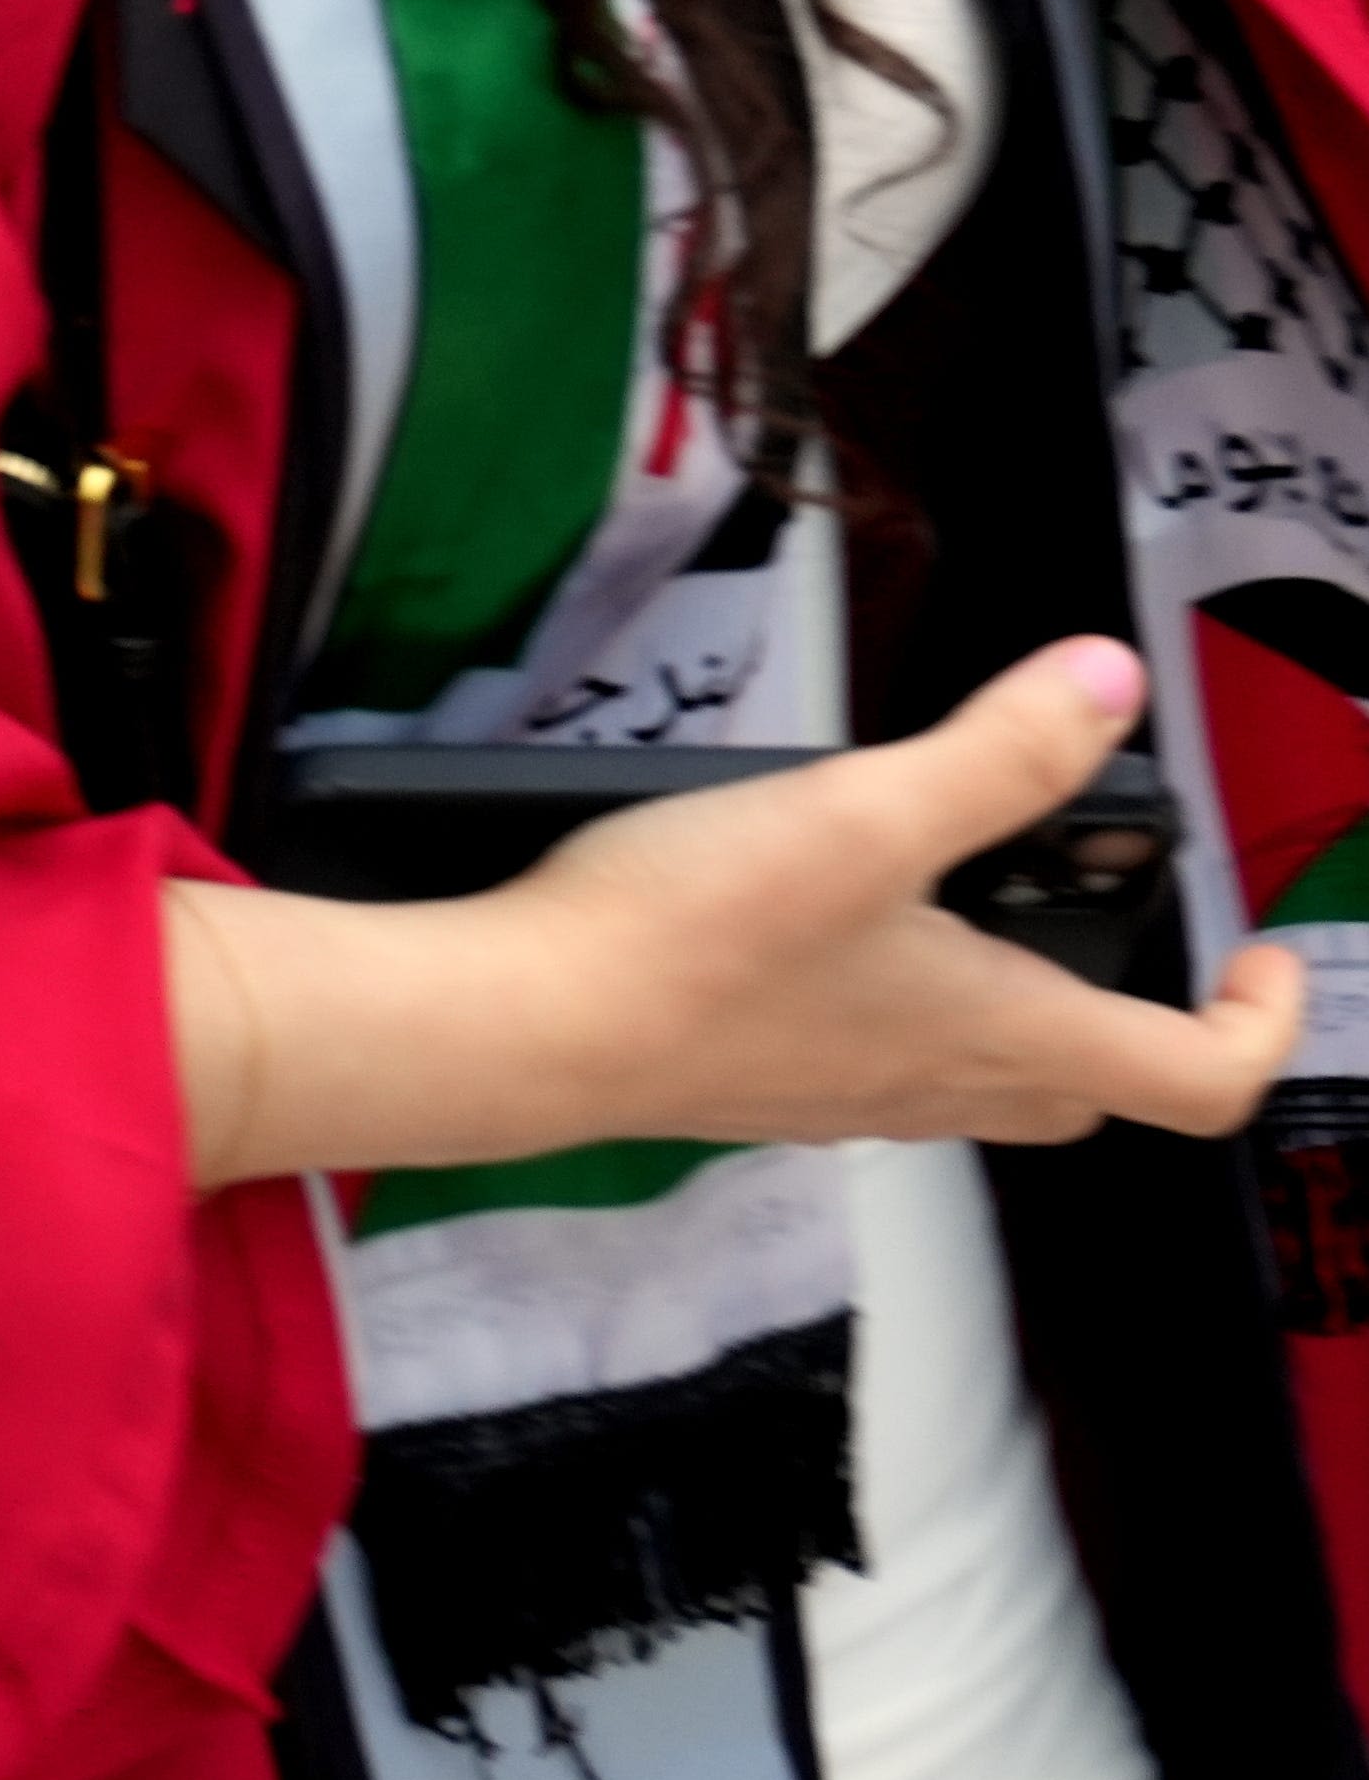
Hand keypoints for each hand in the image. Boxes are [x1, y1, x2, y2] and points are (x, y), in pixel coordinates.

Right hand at [171, 640, 1304, 1187]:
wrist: (522, 1026)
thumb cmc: (692, 937)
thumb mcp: (861, 812)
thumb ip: (997, 750)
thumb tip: (1108, 681)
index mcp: (1002, 1031)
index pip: (1198, 1078)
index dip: (1256, 1019)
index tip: (1257, 954)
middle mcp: (939, 1084)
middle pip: (1092, 1090)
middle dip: (1136, 1022)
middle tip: (1117, 933)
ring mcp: (845, 1098)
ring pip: (986, 1087)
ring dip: (1019, 1017)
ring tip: (977, 915)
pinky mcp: (758, 1086)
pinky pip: (877, 1070)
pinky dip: (900, 1015)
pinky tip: (829, 941)